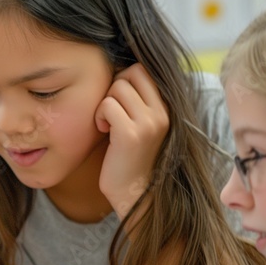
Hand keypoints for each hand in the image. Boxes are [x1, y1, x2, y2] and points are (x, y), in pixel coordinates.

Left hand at [94, 63, 169, 217]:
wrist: (134, 194)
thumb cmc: (130, 159)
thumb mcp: (140, 125)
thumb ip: (138, 101)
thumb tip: (119, 72)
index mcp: (166, 109)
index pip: (145, 70)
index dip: (125, 79)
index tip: (118, 102)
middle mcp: (162, 113)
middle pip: (132, 72)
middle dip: (114, 87)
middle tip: (111, 110)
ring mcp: (148, 123)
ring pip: (118, 87)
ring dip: (105, 103)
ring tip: (107, 123)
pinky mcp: (130, 134)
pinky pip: (108, 105)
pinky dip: (99, 115)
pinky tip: (103, 131)